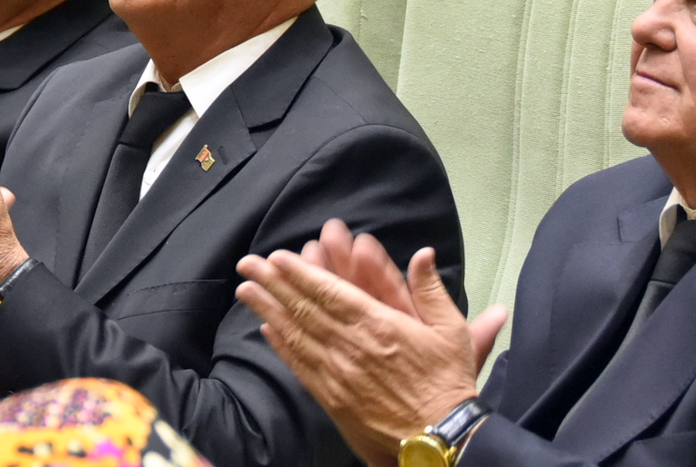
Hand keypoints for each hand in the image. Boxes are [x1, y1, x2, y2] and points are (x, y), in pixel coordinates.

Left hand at [236, 232, 505, 463]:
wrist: (441, 442)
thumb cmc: (447, 386)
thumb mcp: (451, 332)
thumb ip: (431, 290)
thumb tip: (424, 253)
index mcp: (378, 326)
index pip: (329, 292)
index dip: (299, 273)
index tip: (276, 257)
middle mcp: (351, 347)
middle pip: (304, 309)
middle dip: (272, 284)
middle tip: (247, 265)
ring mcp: (338, 375)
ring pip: (295, 334)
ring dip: (267, 310)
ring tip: (244, 290)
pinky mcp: (332, 399)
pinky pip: (301, 366)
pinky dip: (281, 345)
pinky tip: (267, 329)